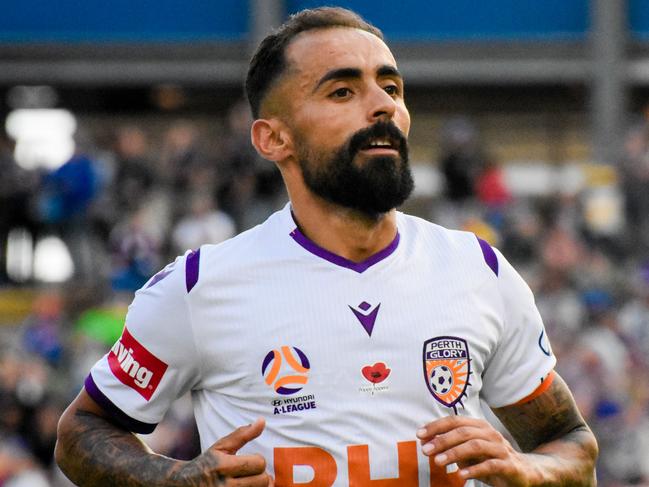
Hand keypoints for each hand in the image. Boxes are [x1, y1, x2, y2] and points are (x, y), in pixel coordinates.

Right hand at [175, 418, 273, 485]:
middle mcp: (225, 485)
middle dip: (261, 474)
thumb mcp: (221, 446)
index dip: (258, 460)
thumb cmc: (207, 463)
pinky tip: (246, 486)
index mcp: (223, 466)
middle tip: (251, 472)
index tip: (251, 460)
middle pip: (263, 480)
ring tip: (250, 481)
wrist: (185, 484)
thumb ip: (243, 434)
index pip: (258, 463)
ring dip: (259, 485)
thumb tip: (262, 421)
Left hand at [416, 416, 538, 486]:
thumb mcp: (470, 452)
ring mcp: (500, 448)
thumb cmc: (491, 460)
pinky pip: (490, 465)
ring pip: (475, 446)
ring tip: (438, 462)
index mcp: (479, 426)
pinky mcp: (509, 465)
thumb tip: (427, 443)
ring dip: (454, 453)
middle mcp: (490, 433)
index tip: (419, 435)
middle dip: (442, 440)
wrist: (524, 472)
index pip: (454, 421)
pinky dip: (474, 469)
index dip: (436, 426)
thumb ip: (452, 446)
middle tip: (425, 450)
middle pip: (463, 432)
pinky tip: (460, 475)